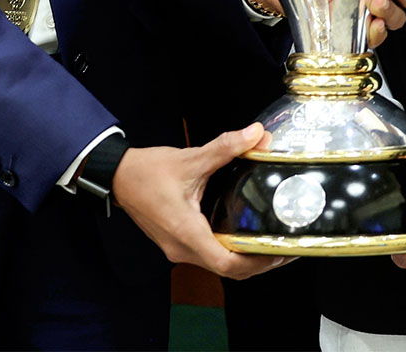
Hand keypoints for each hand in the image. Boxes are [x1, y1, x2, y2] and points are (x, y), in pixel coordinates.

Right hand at [111, 123, 290, 279]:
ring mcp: (178, 249)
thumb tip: (256, 134)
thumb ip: (226, 147)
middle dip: (258, 262)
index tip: (279, 250)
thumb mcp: (191, 158)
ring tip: (272, 243)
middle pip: (228, 270)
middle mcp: (182, 248)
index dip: (257, 261)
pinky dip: (231, 253)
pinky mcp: (178, 244)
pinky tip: (246, 238)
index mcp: (185, 231)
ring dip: (245, 260)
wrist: (118, 177)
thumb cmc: (147, 171)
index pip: (226, 263)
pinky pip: (209, 256)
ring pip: (219, 266)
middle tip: (286, 247)